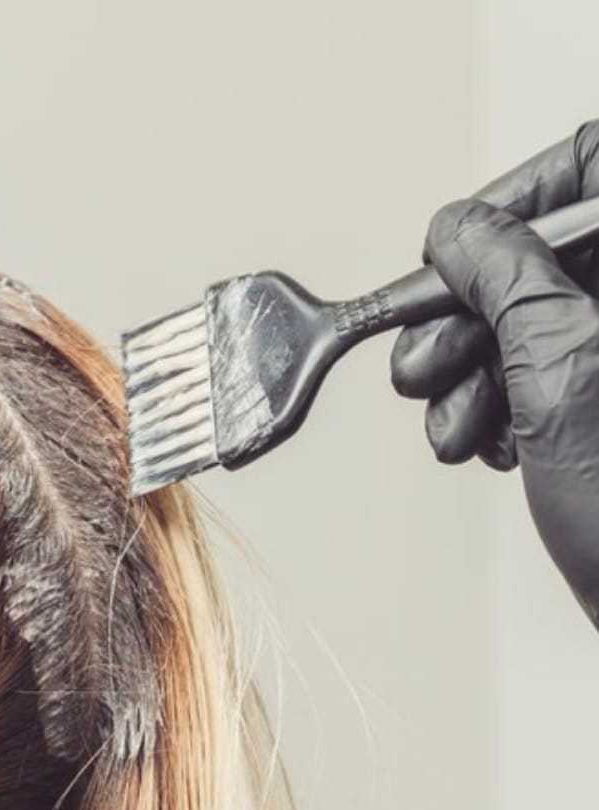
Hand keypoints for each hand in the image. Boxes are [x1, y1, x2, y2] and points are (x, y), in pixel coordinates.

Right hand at [391, 120, 598, 626]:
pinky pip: (539, 371)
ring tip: (458, 429)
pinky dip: (496, 405)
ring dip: (470, 373)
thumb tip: (457, 228)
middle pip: (548, 252)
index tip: (454, 247)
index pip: (595, 162)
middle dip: (469, 311)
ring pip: (531, 319)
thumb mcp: (563, 373)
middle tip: (428, 363)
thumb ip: (506, 279)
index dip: (519, 193)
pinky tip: (489, 446)